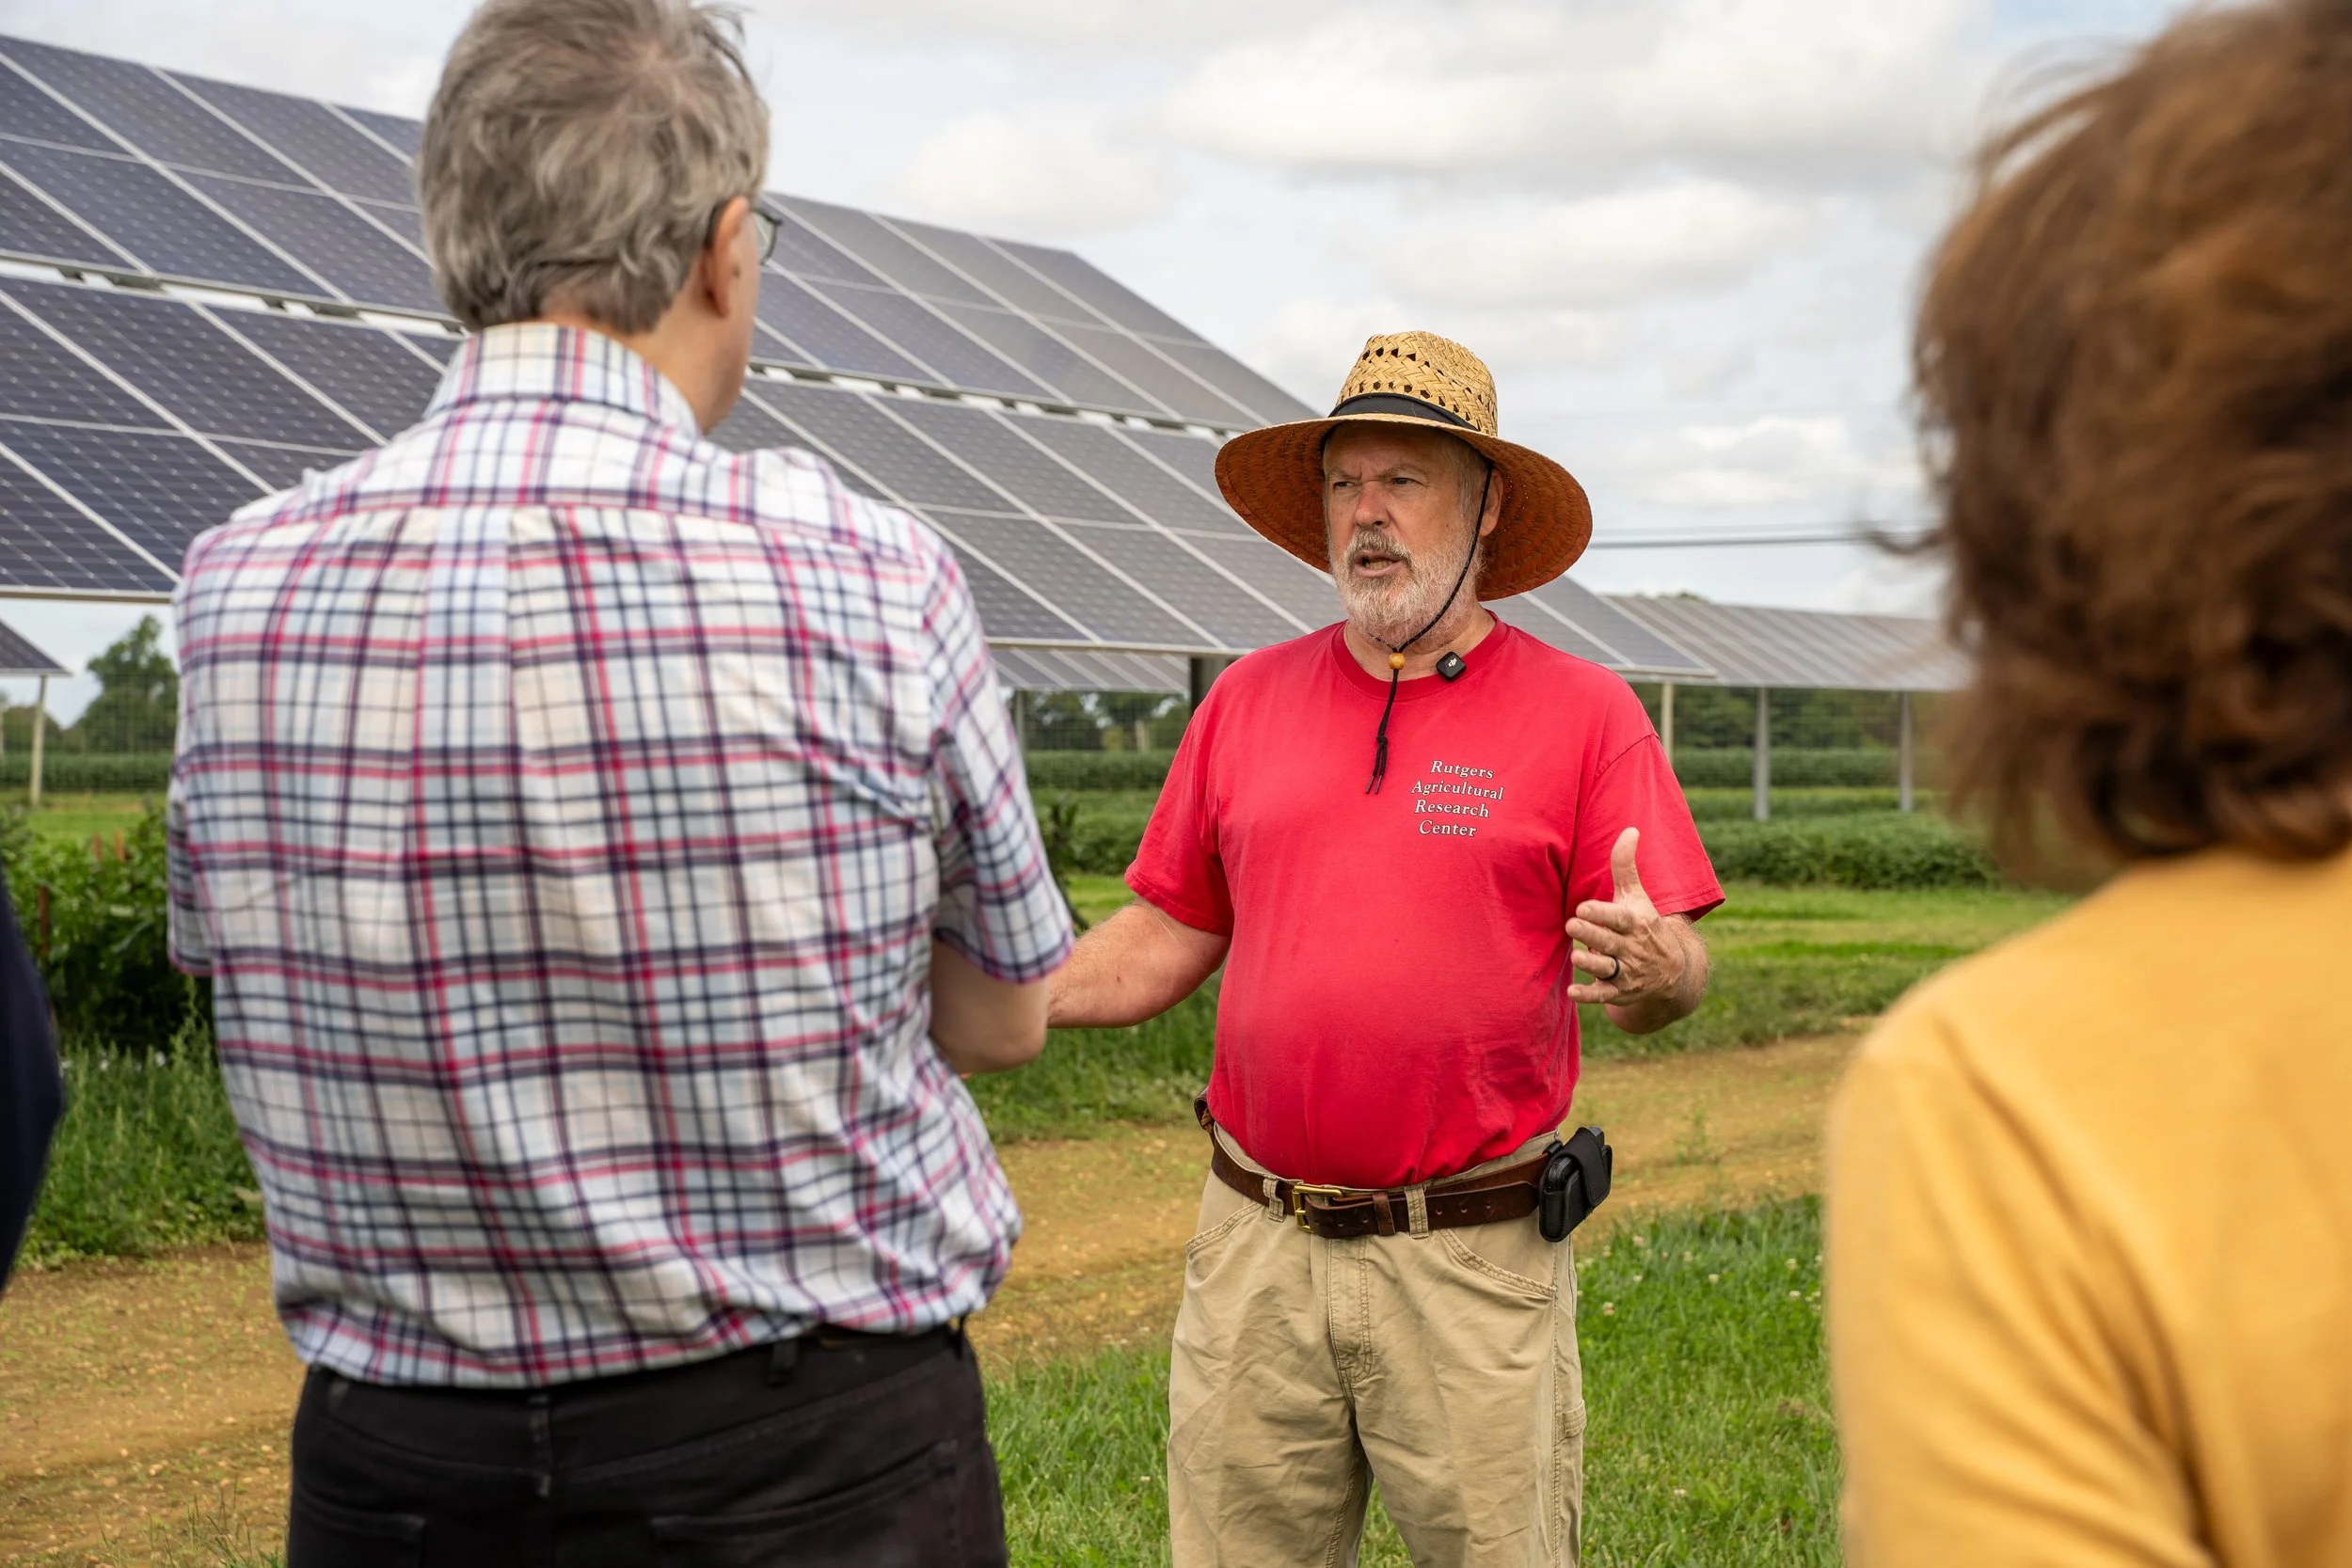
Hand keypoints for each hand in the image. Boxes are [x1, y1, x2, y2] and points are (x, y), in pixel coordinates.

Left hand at [1567, 828, 1688, 1007]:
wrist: (1672, 971)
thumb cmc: (1644, 925)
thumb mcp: (1637, 896)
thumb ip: (1625, 866)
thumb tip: (1630, 829)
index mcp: (1636, 923)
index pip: (1619, 918)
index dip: (1602, 913)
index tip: (1583, 906)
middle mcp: (1632, 948)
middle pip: (1609, 942)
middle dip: (1592, 934)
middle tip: (1572, 924)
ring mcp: (1626, 972)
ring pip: (1607, 968)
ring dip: (1591, 963)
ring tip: (1576, 956)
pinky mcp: (1618, 992)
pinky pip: (1603, 995)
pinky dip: (1589, 995)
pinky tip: (1572, 992)